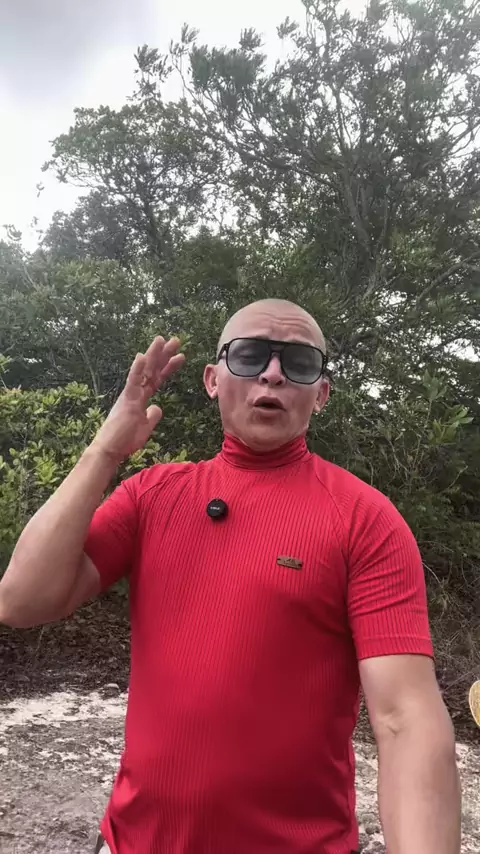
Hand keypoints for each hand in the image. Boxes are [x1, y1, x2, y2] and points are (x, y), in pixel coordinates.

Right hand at [92, 336, 184, 462]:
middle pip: (152, 370)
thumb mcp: (145, 427)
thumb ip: (152, 416)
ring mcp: (130, 394)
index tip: (180, 356)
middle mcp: (135, 392)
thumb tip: (157, 407)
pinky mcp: (126, 401)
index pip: (157, 379)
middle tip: (176, 340)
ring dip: (153, 355)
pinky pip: (132, 382)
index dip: (168, 367)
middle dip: (164, 354)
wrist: (110, 450)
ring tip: (162, 340)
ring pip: (143, 371)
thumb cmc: (125, 441)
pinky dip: (137, 369)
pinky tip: (142, 357)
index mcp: (140, 397)